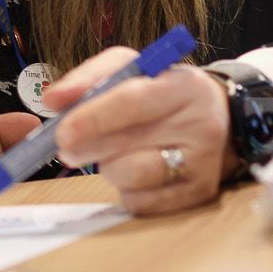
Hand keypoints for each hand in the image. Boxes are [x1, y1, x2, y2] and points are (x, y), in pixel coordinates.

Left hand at [45, 47, 235, 215]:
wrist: (220, 120)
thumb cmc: (164, 93)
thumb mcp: (133, 69)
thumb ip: (89, 78)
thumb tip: (52, 100)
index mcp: (184, 85)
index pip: (132, 101)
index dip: (92, 118)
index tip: (62, 131)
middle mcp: (201, 124)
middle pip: (129, 144)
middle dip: (88, 147)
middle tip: (65, 148)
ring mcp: (204, 163)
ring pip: (133, 176)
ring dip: (109, 168)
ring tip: (111, 155)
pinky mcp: (200, 193)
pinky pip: (143, 202)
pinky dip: (126, 190)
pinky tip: (132, 171)